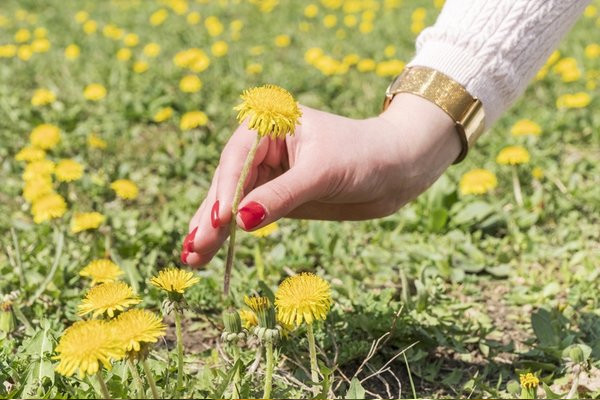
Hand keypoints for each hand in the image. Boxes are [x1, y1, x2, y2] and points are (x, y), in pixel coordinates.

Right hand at [182, 93, 460, 266]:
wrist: (396, 169)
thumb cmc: (364, 156)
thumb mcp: (321, 173)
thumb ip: (281, 196)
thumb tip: (240, 222)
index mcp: (269, 124)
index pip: (237, 159)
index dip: (225, 192)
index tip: (218, 222)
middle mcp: (263, 147)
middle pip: (228, 184)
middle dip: (212, 217)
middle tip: (192, 248)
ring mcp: (268, 173)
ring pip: (233, 203)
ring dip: (214, 231)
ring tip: (192, 257)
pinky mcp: (277, 196)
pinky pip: (249, 215)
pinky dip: (233, 234)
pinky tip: (212, 251)